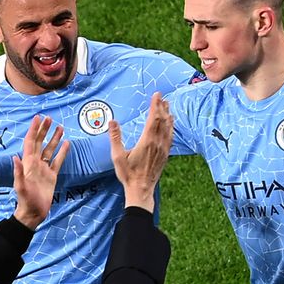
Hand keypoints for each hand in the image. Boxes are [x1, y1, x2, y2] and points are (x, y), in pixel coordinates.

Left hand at [12, 115, 69, 228]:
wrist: (33, 213)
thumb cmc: (26, 201)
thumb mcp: (21, 187)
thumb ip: (18, 173)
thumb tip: (15, 157)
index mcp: (28, 163)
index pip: (30, 142)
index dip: (33, 130)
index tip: (37, 118)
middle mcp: (36, 163)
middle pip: (40, 142)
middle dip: (44, 130)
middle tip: (49, 118)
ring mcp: (44, 169)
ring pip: (50, 149)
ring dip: (54, 138)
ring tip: (60, 127)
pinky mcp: (52, 175)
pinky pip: (58, 161)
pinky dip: (62, 152)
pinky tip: (67, 143)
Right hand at [109, 93, 173, 212]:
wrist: (141, 189)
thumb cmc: (128, 174)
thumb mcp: (118, 156)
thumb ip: (115, 137)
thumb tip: (112, 122)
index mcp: (147, 141)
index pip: (153, 118)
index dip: (155, 105)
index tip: (156, 94)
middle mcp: (158, 143)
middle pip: (162, 120)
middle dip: (162, 107)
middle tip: (161, 97)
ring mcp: (163, 149)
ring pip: (168, 128)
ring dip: (168, 115)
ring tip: (167, 106)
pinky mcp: (165, 155)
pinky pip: (170, 137)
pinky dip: (171, 127)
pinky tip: (171, 125)